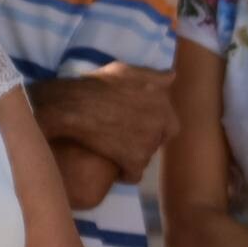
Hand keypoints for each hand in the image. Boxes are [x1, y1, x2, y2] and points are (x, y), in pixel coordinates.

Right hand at [32, 64, 177, 180]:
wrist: (74, 106)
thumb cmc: (96, 85)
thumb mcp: (125, 71)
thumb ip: (151, 76)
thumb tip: (172, 76)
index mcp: (161, 99)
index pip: (170, 123)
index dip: (153, 127)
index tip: (136, 127)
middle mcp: (161, 120)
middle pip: (159, 141)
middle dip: (145, 142)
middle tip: (124, 140)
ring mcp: (150, 141)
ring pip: (146, 157)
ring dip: (133, 156)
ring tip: (114, 151)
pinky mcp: (135, 159)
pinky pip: (134, 175)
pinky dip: (125, 175)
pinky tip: (115, 171)